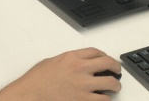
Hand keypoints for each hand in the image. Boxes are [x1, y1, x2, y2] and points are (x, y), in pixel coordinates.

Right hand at [0, 47, 121, 99]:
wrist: (31, 94)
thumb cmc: (37, 80)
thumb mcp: (52, 61)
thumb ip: (68, 60)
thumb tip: (77, 63)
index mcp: (72, 57)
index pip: (96, 52)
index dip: (104, 55)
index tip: (106, 59)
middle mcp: (80, 69)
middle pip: (108, 63)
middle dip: (116, 67)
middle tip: (117, 71)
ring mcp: (84, 85)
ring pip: (111, 83)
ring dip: (115, 85)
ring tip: (115, 87)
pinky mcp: (84, 100)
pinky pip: (103, 99)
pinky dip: (105, 99)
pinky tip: (103, 98)